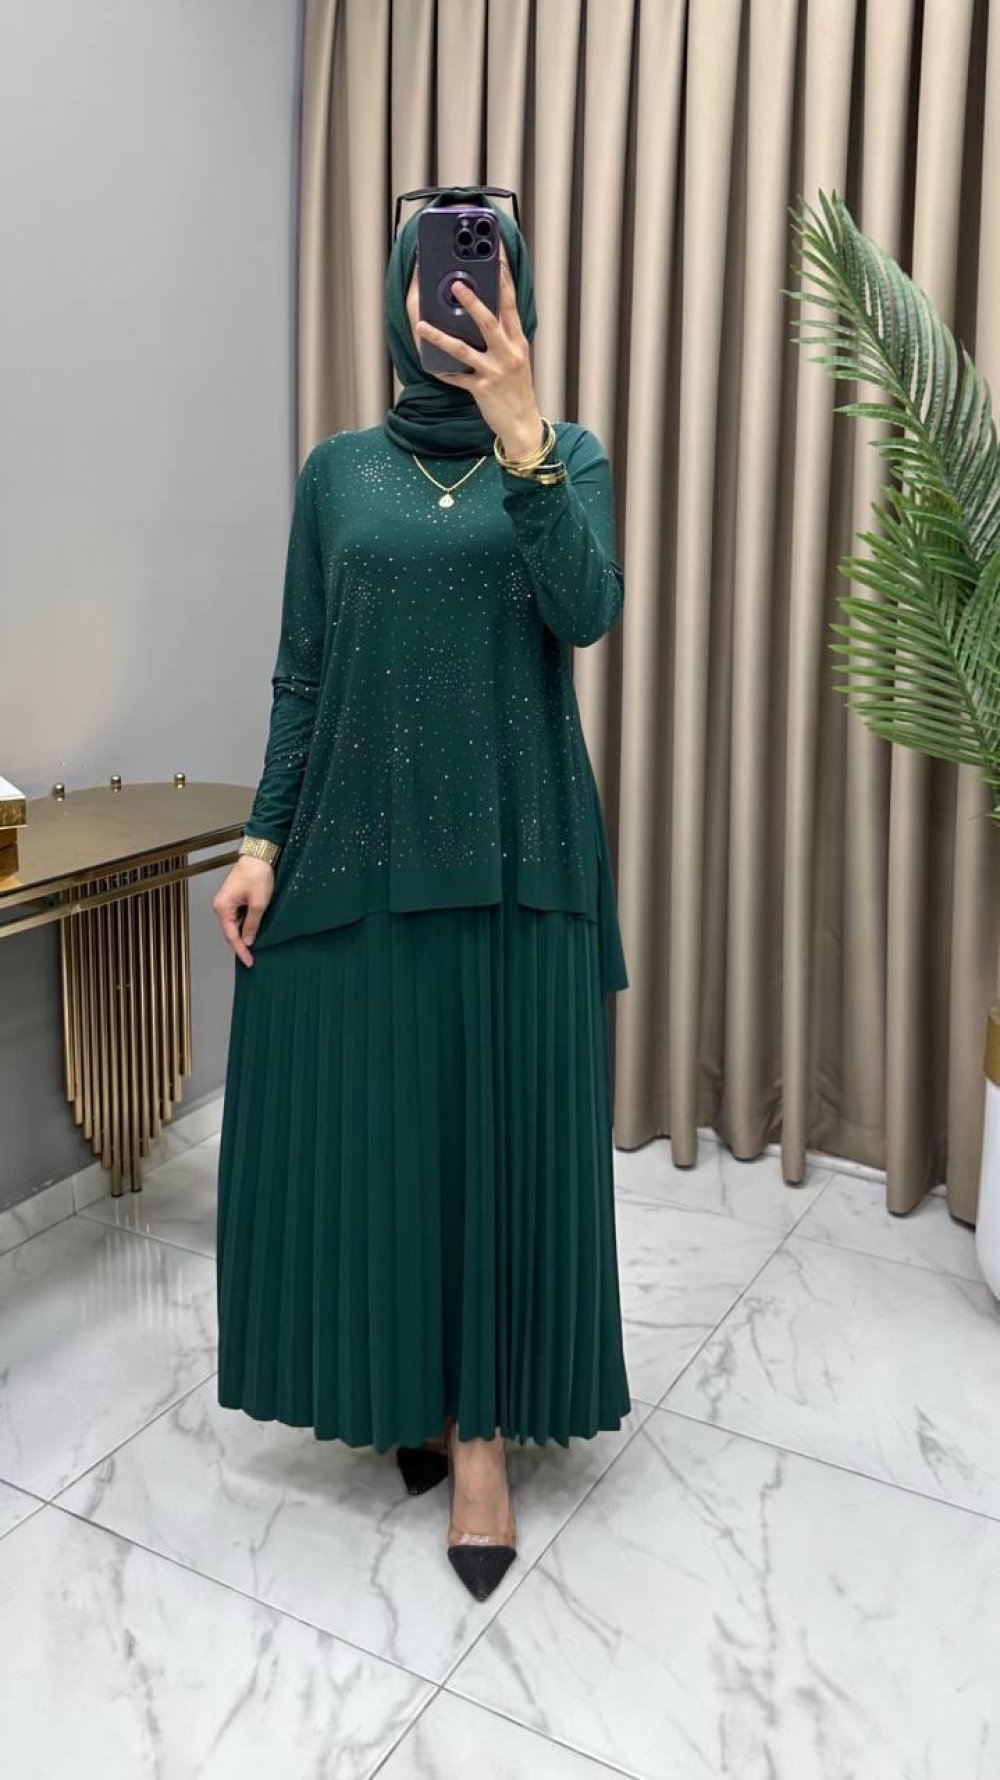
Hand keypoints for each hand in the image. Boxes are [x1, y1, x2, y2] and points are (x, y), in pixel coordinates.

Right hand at [212, 857, 274, 966]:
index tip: (248, 961)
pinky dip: (245, 925)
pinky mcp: (233, 898)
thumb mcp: (258, 903)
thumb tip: (247, 941)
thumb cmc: (257, 875)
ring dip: (243, 935)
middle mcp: (221, 905)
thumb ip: (252, 924)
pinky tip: (253, 931)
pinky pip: (237, 917)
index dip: (240, 950)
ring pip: (234, 925)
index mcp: (223, 907)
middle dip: (240, 945)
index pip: (231, 936)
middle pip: (230, 931)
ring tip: (254, 948)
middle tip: (251, 958)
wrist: (258, 856)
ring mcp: (226, 902)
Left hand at [415, 250, 543, 458]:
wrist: (523, 423)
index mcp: (518, 341)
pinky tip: (428, 363)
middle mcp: (509, 354)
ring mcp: (495, 372)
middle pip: (489, 321)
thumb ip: (504, 336)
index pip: (510, 304)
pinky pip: (457, 378)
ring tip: (422, 324)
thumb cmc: (517, 389)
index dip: (503, 279)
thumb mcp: (517, 358)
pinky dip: (443, 371)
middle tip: (455, 283)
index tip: (494, 258)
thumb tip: (483, 313)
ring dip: (441, 336)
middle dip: (472, 301)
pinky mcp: (482, 390)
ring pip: (465, 350)